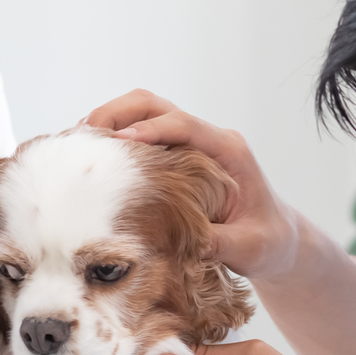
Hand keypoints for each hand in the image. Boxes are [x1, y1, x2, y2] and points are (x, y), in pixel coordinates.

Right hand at [84, 90, 299, 282]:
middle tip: (85, 136)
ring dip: (109, 123)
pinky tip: (89, 160)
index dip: (152, 130)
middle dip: (118, 113)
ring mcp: (189, 145)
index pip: (186, 126)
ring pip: (143, 114)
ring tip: (78, 145)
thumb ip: (217, 242)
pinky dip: (112, 140)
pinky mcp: (174, 156)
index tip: (121, 140)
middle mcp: (207, 140)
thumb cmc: (267, 242)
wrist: (277, 240)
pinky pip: (140, 135)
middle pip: (155, 106)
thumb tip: (180, 243)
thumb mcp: (248, 248)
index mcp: (229, 151)